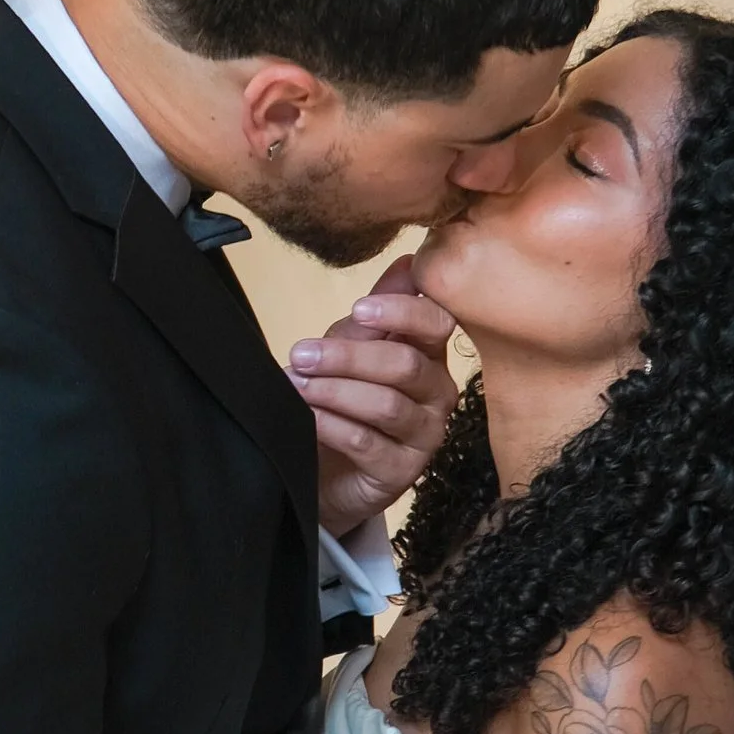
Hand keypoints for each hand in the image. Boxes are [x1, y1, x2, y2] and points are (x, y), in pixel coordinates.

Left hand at [290, 258, 459, 542]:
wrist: (324, 469)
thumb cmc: (342, 400)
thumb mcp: (351, 348)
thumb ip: (376, 313)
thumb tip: (406, 261)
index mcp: (429, 354)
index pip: (436, 324)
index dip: (402, 312)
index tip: (359, 308)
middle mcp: (437, 393)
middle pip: (405, 365)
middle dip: (348, 357)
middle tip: (301, 354)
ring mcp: (425, 435)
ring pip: (387, 404)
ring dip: (335, 391)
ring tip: (297, 384)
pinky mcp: (403, 473)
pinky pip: (367, 442)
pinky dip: (331, 425)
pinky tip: (306, 416)